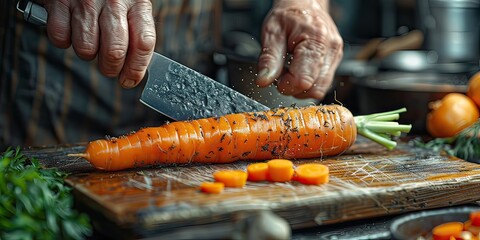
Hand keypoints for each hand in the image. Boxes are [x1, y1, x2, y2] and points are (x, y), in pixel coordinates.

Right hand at [39, 0, 155, 87]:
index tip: (129, 79)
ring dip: (86, 52)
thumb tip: (137, 68)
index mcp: (137, 4)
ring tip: (89, 38)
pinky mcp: (60, 2)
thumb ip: (137, 33)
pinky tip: (70, 27)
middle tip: (108, 66)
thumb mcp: (131, 7)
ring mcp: (85, 2)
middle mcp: (113, 2)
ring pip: (86, 49)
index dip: (136, 68)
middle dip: (110, 68)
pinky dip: (63, 39)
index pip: (143, 43)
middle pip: (114, 52)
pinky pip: (60, 38)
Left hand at [256, 0, 342, 98]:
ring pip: (320, 89)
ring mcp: (335, 56)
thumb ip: (268, 59)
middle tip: (282, 74)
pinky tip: (299, 69)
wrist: (305, 2)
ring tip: (290, 70)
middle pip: (314, 89)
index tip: (276, 77)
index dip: (285, 85)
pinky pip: (323, 82)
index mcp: (316, 41)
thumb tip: (263, 81)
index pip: (303, 81)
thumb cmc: (288, 15)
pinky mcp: (335, 60)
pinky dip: (308, 81)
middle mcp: (331, 50)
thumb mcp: (272, 32)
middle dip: (294, 88)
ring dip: (301, 87)